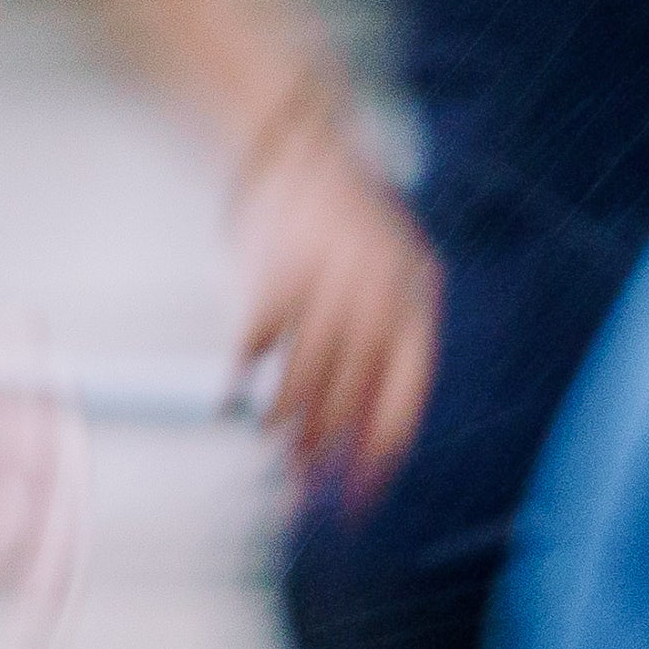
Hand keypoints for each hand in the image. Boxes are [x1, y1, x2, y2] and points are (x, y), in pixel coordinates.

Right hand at [230, 123, 442, 502]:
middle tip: (303, 495)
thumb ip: (388, 339)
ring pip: (301, 381)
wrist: (303, 151)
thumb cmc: (350, 223)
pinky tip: (235, 398)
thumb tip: (361, 422)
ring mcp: (324, 288)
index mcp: (413, 304)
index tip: (360, 497)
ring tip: (273, 444)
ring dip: (283, 423)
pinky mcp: (274, 277)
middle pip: (348, 399)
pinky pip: (257, 346)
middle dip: (323, 456)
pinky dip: (242, 378)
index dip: (379, 454)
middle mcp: (375, 300)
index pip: (403, 399)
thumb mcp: (394, 274)